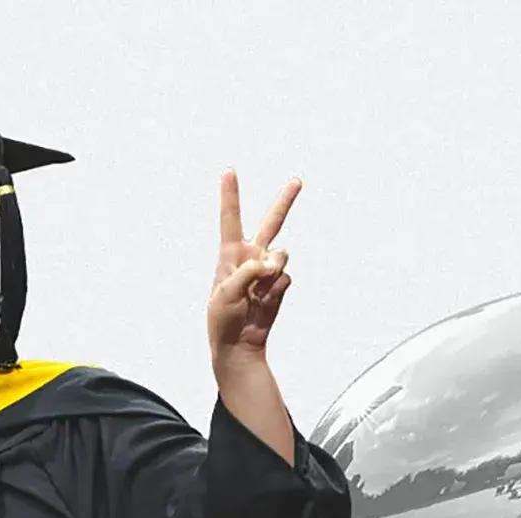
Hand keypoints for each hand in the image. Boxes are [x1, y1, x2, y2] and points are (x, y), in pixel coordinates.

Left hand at [207, 169, 300, 366]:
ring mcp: (266, 271)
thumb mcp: (226, 293)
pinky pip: (286, 278)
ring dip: (274, 269)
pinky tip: (264, 303)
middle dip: (284, 202)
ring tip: (259, 292)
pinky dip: (277, 290)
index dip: (230, 195)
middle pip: (271, 223)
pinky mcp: (278, 285)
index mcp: (230, 254)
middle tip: (297, 181)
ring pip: (282, 256)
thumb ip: (248, 272)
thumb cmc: (223, 317)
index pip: (230, 219)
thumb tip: (271, 262)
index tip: (229, 171)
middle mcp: (250, 256)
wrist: (238, 343)